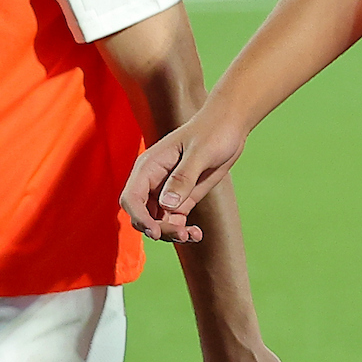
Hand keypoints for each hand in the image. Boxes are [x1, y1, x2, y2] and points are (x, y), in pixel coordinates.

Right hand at [122, 108, 248, 243]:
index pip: (131, 198)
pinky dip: (182, 230)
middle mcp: (153, 181)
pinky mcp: (181, 198)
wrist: (229, 126)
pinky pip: (174, 221)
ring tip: (192, 235)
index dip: (139, 217)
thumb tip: (166, 204)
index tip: (155, 232)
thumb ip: (183, 177)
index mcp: (149, 166)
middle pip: (143, 215)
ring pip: (158, 222)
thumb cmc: (213, 132)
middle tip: (182, 233)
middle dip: (158, 228)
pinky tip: (197, 234)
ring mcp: (166, 191)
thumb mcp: (200, 153)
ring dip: (171, 233)